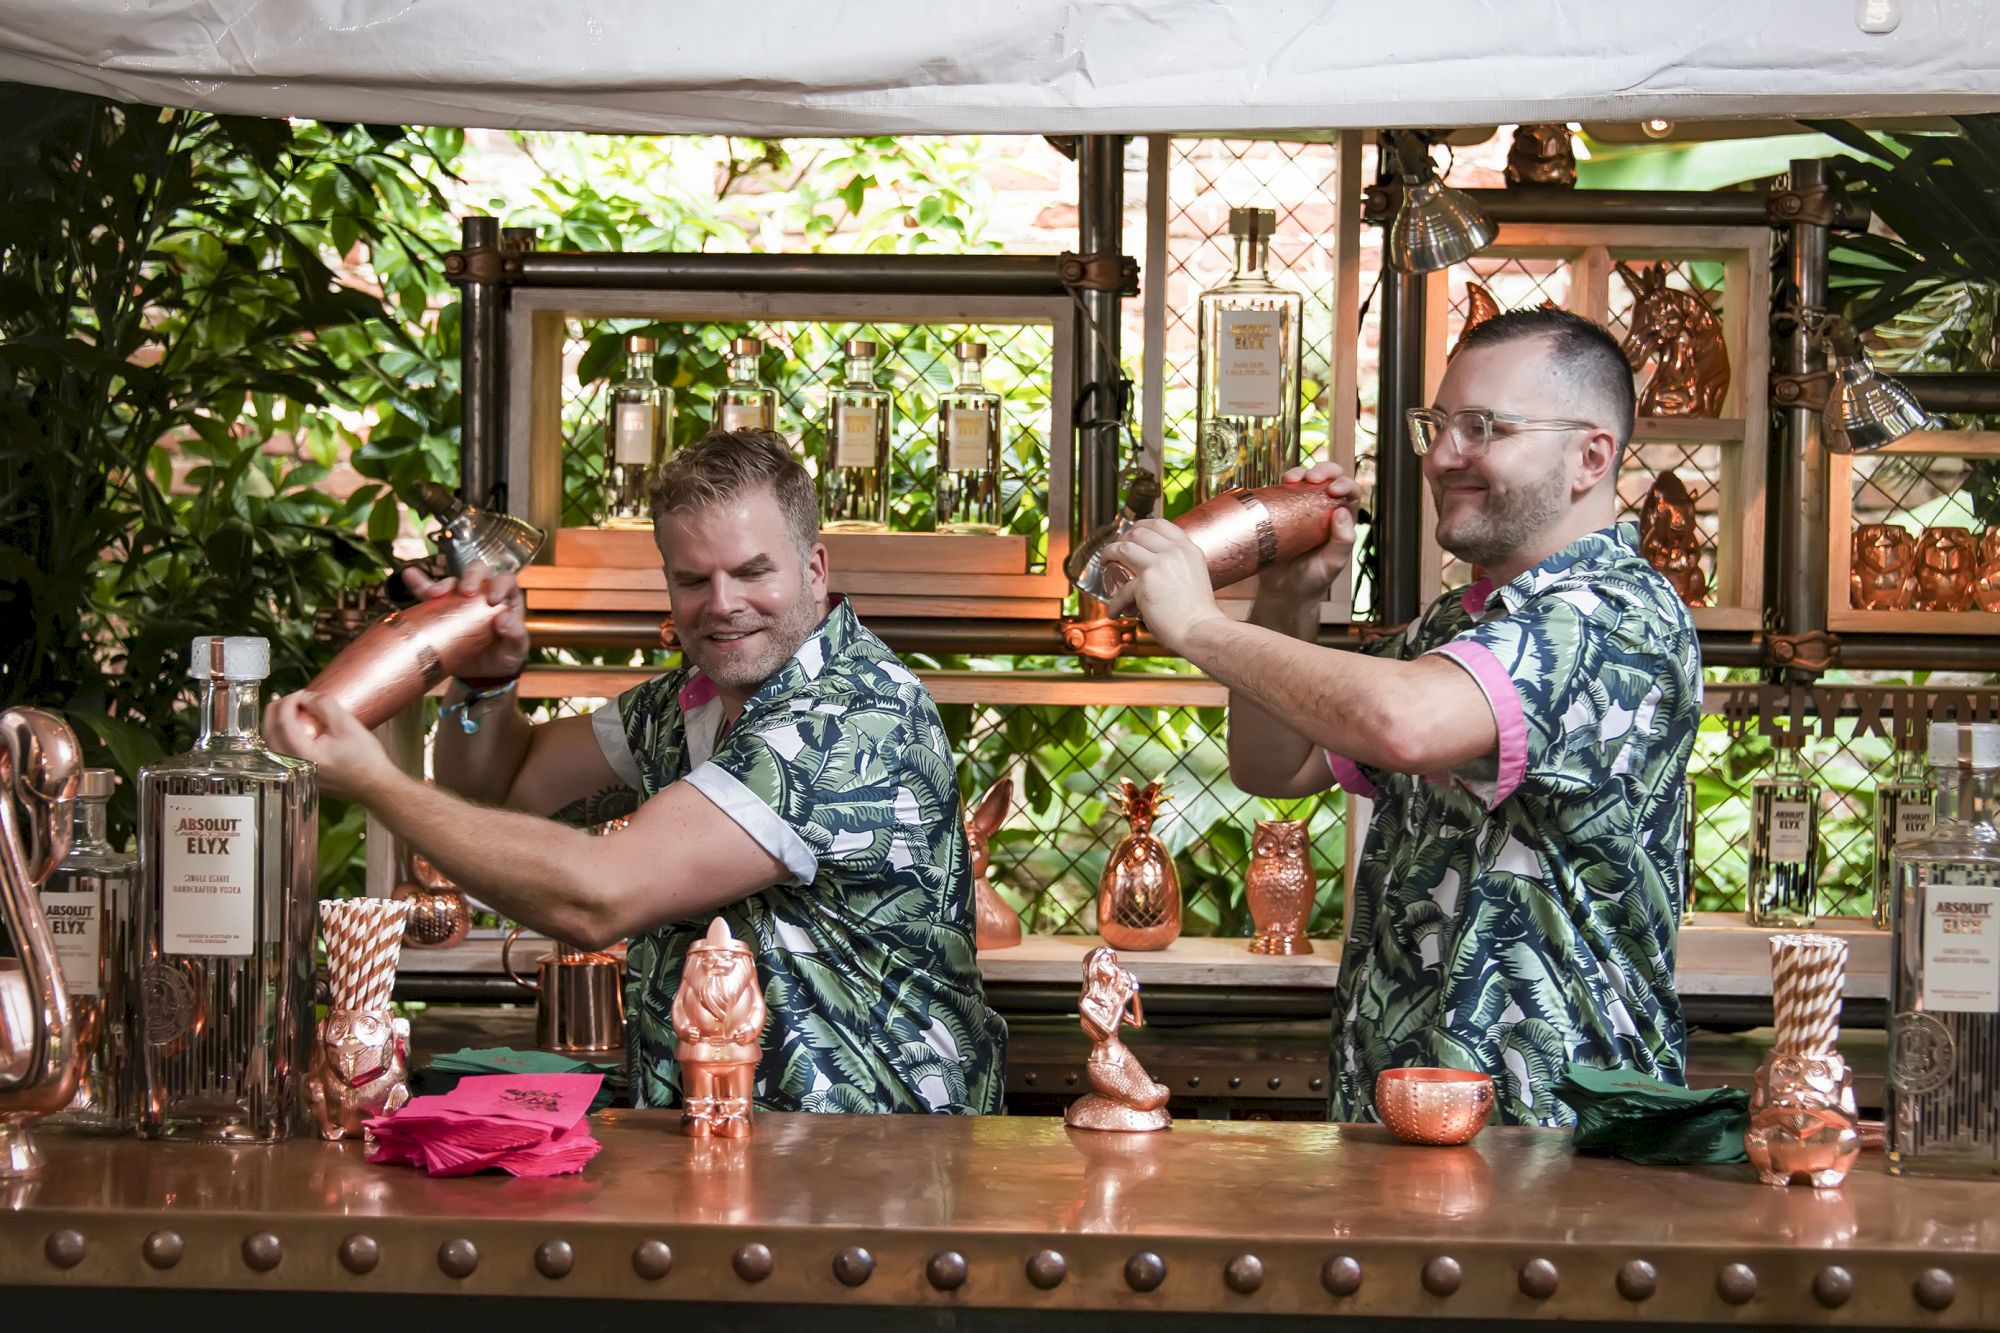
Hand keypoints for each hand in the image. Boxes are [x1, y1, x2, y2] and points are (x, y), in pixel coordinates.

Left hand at [263, 692, 401, 800]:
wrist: (375, 785)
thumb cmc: (365, 759)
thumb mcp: (347, 725)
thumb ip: (324, 706)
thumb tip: (306, 697)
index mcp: (304, 755)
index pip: (283, 722)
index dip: (289, 702)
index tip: (300, 693)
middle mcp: (294, 766)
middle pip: (270, 734)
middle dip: (276, 711)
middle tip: (289, 698)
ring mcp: (295, 773)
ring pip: (271, 745)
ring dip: (275, 724)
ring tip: (288, 710)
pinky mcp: (300, 776)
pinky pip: (280, 753)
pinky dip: (280, 737)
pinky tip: (291, 729)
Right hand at [404, 560, 527, 679]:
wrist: (485, 672)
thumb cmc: (506, 655)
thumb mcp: (517, 648)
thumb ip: (515, 634)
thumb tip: (503, 620)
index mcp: (507, 598)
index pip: (505, 580)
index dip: (499, 584)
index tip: (492, 599)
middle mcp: (483, 593)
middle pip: (478, 572)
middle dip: (470, 577)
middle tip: (465, 592)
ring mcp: (460, 600)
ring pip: (452, 582)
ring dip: (442, 584)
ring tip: (433, 593)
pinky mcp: (441, 610)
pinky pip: (427, 594)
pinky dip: (418, 584)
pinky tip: (409, 575)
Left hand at [1102, 519, 1225, 654]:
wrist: (1201, 630)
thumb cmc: (1199, 613)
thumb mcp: (1196, 576)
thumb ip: (1180, 566)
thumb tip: (1161, 570)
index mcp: (1188, 549)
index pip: (1160, 524)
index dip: (1141, 526)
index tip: (1131, 533)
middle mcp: (1174, 552)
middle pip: (1138, 533)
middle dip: (1122, 539)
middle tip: (1115, 550)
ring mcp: (1159, 565)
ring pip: (1123, 549)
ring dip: (1108, 554)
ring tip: (1105, 563)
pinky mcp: (1145, 583)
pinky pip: (1122, 590)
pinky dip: (1115, 602)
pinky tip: (1115, 611)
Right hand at [1259, 460, 1360, 605]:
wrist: (1284, 590)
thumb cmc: (1313, 579)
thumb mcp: (1333, 563)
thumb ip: (1343, 541)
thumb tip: (1342, 512)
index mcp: (1343, 520)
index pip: (1352, 493)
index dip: (1346, 484)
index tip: (1333, 489)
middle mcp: (1324, 509)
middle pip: (1330, 478)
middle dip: (1324, 470)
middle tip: (1312, 478)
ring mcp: (1301, 508)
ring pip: (1306, 479)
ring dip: (1301, 472)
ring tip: (1292, 479)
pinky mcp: (1281, 510)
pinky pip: (1283, 491)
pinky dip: (1281, 483)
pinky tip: (1278, 484)